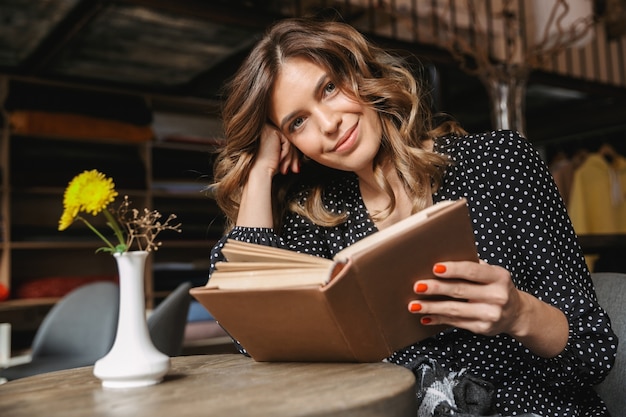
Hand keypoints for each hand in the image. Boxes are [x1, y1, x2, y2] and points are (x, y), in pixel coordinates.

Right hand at [252, 124, 300, 176]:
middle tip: (295, 169)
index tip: (295, 167)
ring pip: (289, 142)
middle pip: (288, 141)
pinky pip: (287, 142)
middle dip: (293, 158)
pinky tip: (279, 161)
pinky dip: (286, 153)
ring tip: (286, 168)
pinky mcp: (272, 131)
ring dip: (291, 158)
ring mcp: (268, 129)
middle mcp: (266, 130)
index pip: (285, 142)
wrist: (259, 172)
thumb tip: (300, 152)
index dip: (292, 156)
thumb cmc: (267, 167)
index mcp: (266, 134)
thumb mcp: (280, 156)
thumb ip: (288, 150)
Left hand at [408, 261, 525, 336]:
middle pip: (460, 290)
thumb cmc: (496, 286)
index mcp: (499, 277)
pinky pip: (456, 323)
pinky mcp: (483, 328)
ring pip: (455, 310)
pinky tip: (425, 317)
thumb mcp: (492, 273)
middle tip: (417, 286)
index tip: (435, 268)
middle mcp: (498, 296)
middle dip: (436, 288)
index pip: (473, 271)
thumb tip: (441, 257)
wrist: (516, 313)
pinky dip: (438, 319)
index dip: (454, 269)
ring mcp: (491, 314)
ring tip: (414, 305)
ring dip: (432, 307)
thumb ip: (472, 266)